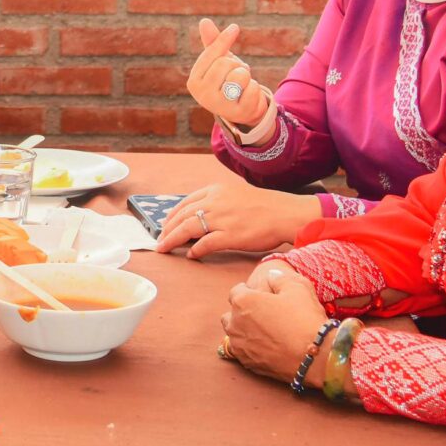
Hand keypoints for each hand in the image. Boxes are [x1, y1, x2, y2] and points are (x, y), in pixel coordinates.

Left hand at [151, 155, 313, 257]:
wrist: (286, 213)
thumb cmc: (266, 206)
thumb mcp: (236, 194)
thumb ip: (217, 202)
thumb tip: (200, 216)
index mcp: (216, 190)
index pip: (185, 202)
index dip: (172, 215)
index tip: (165, 224)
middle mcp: (215, 201)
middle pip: (182, 216)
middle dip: (167, 229)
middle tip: (159, 240)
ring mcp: (222, 218)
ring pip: (187, 229)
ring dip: (173, 240)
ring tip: (165, 248)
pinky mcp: (230, 235)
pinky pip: (205, 244)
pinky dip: (195, 250)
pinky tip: (191, 255)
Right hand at [186, 20, 271, 130]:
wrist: (241, 109)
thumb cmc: (227, 80)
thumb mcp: (219, 61)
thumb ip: (212, 43)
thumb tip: (204, 21)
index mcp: (194, 82)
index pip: (211, 54)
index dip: (224, 39)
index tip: (235, 27)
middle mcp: (203, 95)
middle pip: (226, 63)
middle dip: (236, 65)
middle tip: (235, 74)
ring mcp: (220, 106)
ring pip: (240, 75)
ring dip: (246, 76)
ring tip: (241, 85)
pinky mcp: (239, 113)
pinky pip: (253, 88)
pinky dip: (254, 88)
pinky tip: (248, 96)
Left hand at [219, 263, 329, 381]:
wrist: (315, 355)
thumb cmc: (305, 318)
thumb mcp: (297, 286)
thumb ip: (279, 277)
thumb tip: (270, 275)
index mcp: (243, 301)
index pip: (236, 291)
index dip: (249, 290)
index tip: (260, 294)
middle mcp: (235, 324)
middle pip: (230, 314)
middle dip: (242, 312)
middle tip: (262, 313)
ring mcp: (240, 346)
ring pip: (233, 335)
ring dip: (243, 331)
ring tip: (262, 331)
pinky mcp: (248, 364)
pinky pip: (242, 353)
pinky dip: (249, 349)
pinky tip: (265, 347)